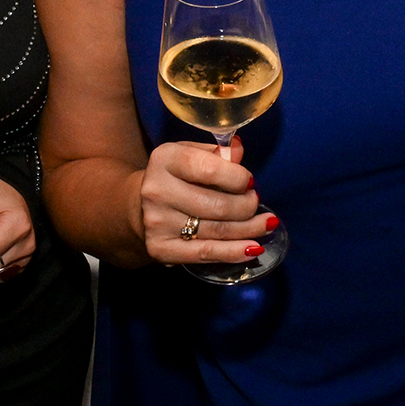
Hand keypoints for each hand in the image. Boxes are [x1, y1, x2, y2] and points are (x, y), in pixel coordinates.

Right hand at [135, 137, 273, 266]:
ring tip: (266, 224)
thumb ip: (216, 152)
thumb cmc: (175, 175)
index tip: (250, 182)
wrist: (139, 205)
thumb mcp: (190, 153)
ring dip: (249, 229)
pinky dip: (234, 252)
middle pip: (217, 205)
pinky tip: (253, 248)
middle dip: (246, 206)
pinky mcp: (161, 248)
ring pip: (217, 231)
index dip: (237, 178)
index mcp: (165, 159)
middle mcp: (157, 191)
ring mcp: (158, 222)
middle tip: (255, 203)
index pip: (209, 169)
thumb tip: (238, 151)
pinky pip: (206, 253)